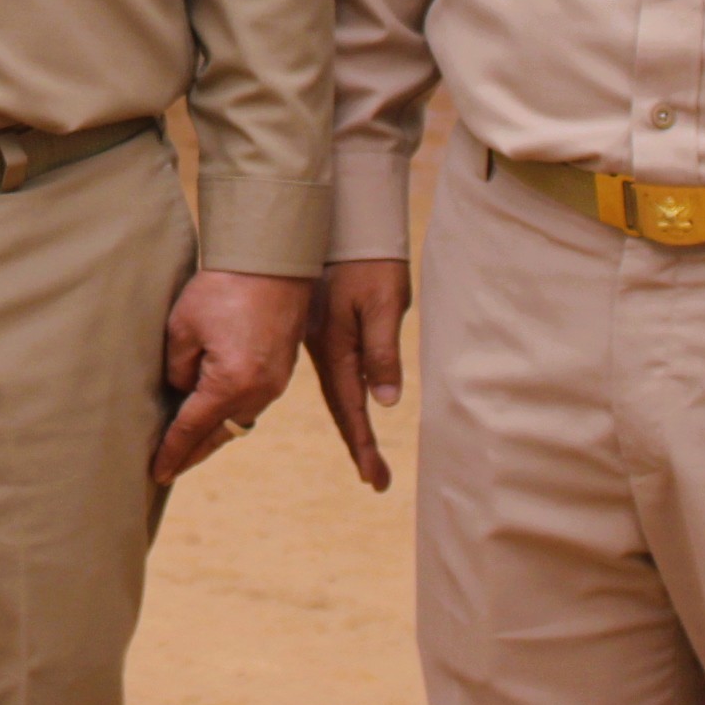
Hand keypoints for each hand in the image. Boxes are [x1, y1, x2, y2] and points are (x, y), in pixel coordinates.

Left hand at [156, 268, 308, 483]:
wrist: (272, 263)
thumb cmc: (222, 289)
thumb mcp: (182, 328)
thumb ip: (177, 368)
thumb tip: (182, 390)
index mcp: (230, 383)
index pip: (193, 429)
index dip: (173, 451)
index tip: (157, 471)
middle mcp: (258, 391)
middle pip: (220, 434)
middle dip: (193, 454)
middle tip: (169, 470)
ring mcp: (275, 383)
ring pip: (238, 421)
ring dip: (213, 434)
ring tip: (189, 446)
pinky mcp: (282, 371)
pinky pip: (252, 404)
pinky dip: (231, 414)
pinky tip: (216, 414)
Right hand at [303, 258, 411, 492]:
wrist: (343, 224)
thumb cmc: (368, 262)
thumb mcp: (383, 304)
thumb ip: (382, 351)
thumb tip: (384, 400)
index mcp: (336, 349)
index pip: (351, 408)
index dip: (363, 445)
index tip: (375, 479)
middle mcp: (324, 350)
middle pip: (342, 406)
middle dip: (359, 444)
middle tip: (376, 479)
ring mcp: (320, 339)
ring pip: (335, 390)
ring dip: (352, 423)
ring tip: (366, 455)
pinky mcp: (322, 328)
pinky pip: (332, 372)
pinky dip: (344, 396)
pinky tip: (350, 403)